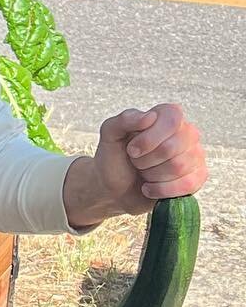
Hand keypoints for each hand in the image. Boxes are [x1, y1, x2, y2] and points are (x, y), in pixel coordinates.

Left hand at [68, 104, 207, 223]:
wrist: (115, 189)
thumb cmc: (115, 158)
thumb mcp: (110, 134)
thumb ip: (125, 119)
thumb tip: (150, 116)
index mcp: (168, 116)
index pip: (171, 120)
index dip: (148, 138)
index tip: (131, 150)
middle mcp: (187, 133)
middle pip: (171, 147)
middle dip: (145, 160)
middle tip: (136, 162)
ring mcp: (195, 155)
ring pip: (178, 167)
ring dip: (152, 175)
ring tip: (144, 173)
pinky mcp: (197, 177)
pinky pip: (187, 184)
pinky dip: (161, 190)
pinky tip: (150, 187)